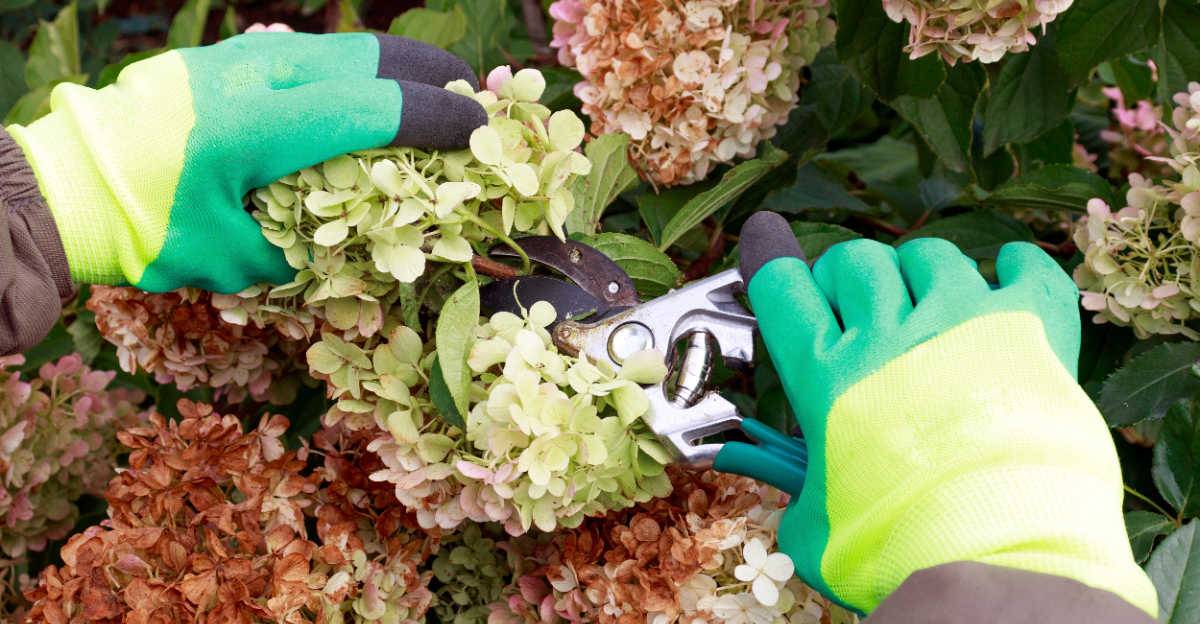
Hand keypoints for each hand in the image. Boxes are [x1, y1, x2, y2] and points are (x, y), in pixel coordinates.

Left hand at [5, 33, 485, 293]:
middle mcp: (258, 75)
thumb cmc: (150, 233)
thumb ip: (314, 246)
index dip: (441, 119)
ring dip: (395, 68)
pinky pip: (309, 52)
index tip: (482, 131)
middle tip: (473, 98)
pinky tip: (363, 93)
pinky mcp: (226, 57)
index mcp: (264, 126)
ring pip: (343, 46)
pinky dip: (352, 69)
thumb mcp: (238, 260)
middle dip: (433, 76)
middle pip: (373, 57)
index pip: (379, 108)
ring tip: (429, 92)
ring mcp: (240, 57)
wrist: (67, 187)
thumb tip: (375, 243)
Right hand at [736, 211, 1155, 615]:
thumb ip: (795, 491)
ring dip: (920, 275)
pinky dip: (1015, 267)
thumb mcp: (813, 527)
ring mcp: (962, 320)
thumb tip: (776, 485)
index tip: (767, 243)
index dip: (769, 259)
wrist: (998, 555)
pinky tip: (1007, 283)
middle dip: (848, 279)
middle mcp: (887, 335)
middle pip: (854, 261)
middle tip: (859, 312)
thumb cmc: (898, 547)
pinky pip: (1025, 264)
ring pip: (929, 255)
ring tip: (930, 310)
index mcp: (826, 377)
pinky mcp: (1030, 325)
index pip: (781, 287)